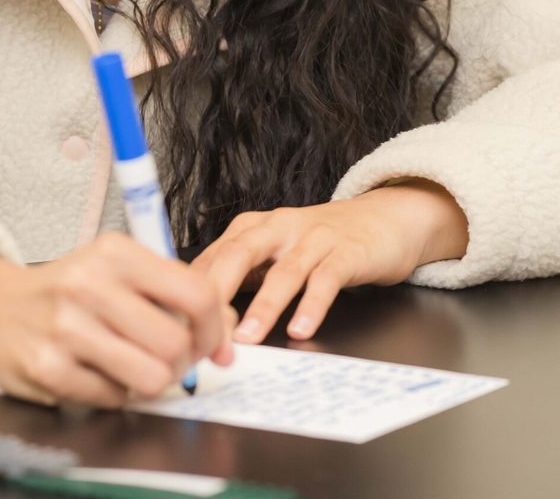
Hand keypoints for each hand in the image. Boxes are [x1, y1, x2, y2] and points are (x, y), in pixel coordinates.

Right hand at [0, 236, 233, 408]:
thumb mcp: (113, 270)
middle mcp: (90, 285)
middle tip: (172, 361)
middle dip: (184, 362)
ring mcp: (67, 329)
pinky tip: (97, 372)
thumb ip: (169, 293)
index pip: (195, 293)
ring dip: (151, 381)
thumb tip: (226, 334)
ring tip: (134, 367)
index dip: (216, 328)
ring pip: (151, 377)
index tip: (216, 344)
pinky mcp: (48, 369)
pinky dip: (115, 393)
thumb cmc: (63, 291)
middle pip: (177, 343)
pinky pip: (114, 398)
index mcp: (115, 252)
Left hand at [191, 180, 467, 343]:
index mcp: (252, 229)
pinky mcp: (347, 253)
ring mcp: (315, 238)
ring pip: (284, 272)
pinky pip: (327, 279)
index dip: (192, 293)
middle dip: (216, 294)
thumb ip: (240, 278)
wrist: (383, 220)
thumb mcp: (273, 254)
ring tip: (245, 339)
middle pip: (239, 255)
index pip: (213, 259)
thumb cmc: (320, 243)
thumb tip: (196, 317)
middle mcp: (279, 228)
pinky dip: (312, 305)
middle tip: (199, 332)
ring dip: (263, 306)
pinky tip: (301, 329)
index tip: (176, 327)